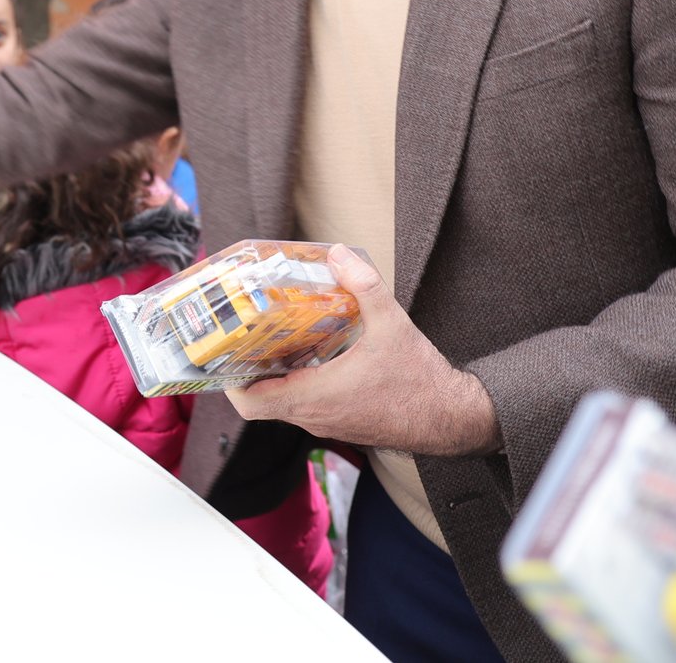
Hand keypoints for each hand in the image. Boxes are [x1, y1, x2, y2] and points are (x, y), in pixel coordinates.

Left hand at [225, 245, 499, 457]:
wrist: (453, 419)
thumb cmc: (421, 381)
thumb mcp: (392, 324)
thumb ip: (364, 285)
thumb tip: (338, 253)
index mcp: (316, 397)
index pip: (251, 403)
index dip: (229, 381)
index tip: (223, 353)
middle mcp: (315, 416)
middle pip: (260, 402)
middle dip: (247, 371)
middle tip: (244, 337)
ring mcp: (328, 423)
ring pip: (283, 404)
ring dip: (273, 376)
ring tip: (271, 338)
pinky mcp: (343, 422)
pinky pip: (305, 406)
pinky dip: (296, 383)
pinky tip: (309, 353)